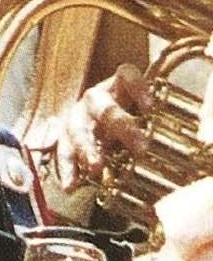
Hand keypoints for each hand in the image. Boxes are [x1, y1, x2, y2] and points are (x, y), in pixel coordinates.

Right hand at [55, 63, 153, 191]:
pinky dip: (67, 168)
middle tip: (139, 146)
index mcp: (117, 88)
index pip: (126, 76)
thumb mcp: (141, 116)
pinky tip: (72, 184)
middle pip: (103, 106)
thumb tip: (197, 140)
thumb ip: (160, 123)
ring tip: (97, 167)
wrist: (96, 127)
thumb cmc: (127, 121)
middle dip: (120, 126)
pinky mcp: (65, 138)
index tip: (151, 107)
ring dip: (87, 148)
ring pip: (77, 128)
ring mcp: (77, 118)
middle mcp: (95, 100)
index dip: (138, 88)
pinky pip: (62, 151)